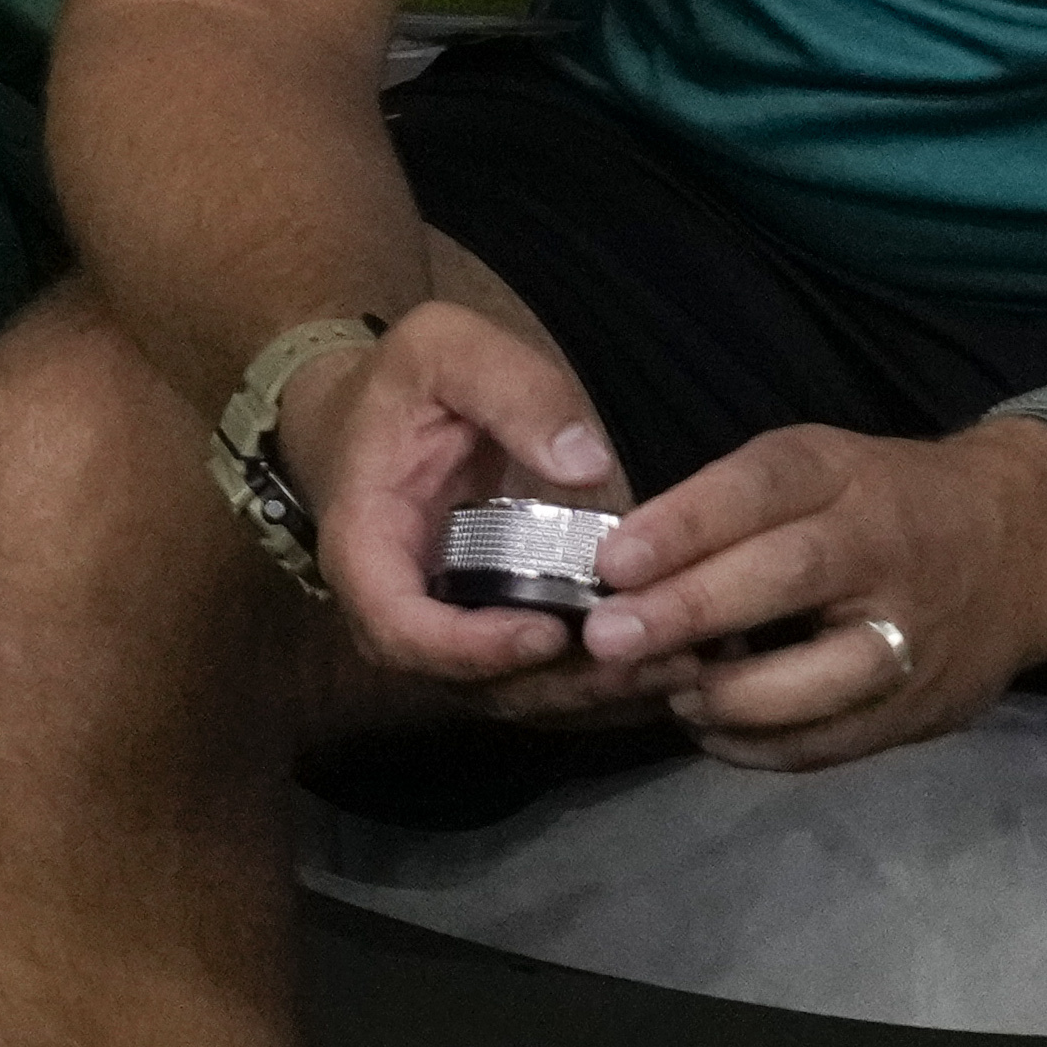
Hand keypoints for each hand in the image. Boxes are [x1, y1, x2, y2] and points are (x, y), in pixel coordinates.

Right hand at [293, 303, 654, 696]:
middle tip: (652, 660)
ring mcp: (437, 628)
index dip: (469, 647)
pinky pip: (529, 684)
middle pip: (463, 681)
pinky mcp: (479, 634)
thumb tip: (587, 465)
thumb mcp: (446, 349)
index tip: (551, 633)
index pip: (397, 627)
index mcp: (365, 543)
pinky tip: (669, 667)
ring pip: (504, 695)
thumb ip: (515, 393)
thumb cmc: (406, 383)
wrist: (370, 414)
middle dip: (558, 684)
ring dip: (589, 697)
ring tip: (681, 668)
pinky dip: (596, 691)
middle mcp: (392, 606)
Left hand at [578, 413, 1046, 772]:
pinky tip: (709, 729)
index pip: (762, 489)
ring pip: (820, 677)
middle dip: (689, 612)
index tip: (611, 560)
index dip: (685, 524)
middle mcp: (884, 552)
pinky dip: (761, 745)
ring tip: (664, 692)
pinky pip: (834, 740)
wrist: (1021, 548)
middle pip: (787, 579)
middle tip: (607, 639)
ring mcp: (914, 634)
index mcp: (842, 478)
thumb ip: (720, 511)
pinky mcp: (926, 705)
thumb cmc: (875, 503)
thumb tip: (607, 570)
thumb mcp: (809, 472)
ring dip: (727, 696)